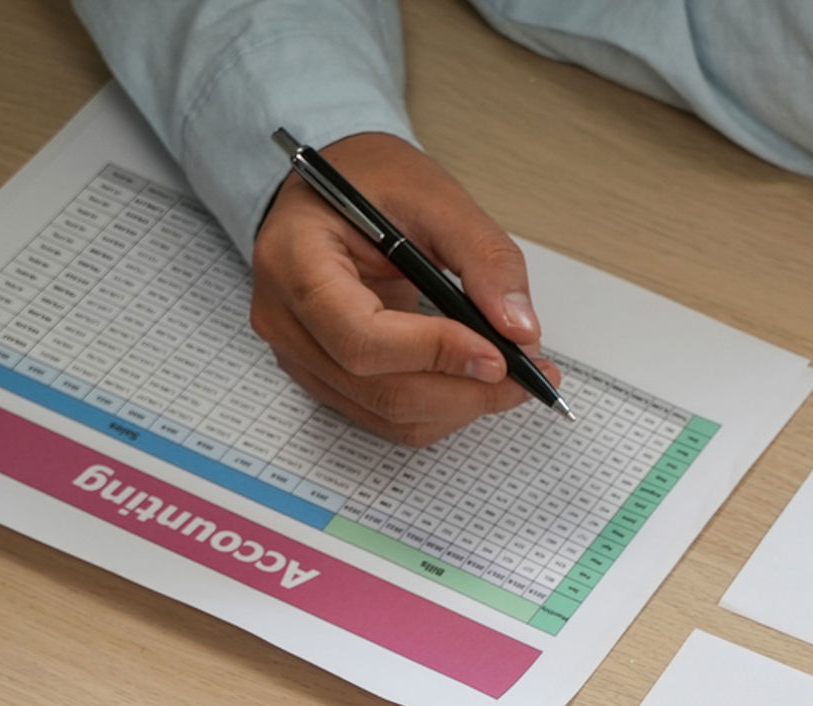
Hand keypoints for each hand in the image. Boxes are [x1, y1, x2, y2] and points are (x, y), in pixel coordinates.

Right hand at [251, 133, 544, 445]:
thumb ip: (484, 257)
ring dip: (458, 406)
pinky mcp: (323, 375)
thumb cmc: (370, 182)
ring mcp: (299, 354)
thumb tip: (520, 331)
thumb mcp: (434, 196)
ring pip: (387, 414)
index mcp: (295, 260)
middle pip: (378, 388)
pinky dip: (440, 408)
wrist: (331, 191)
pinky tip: (474, 381)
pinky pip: (386, 416)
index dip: (435, 353)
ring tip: (511, 378)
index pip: (360, 335)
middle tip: (528, 377)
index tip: (499, 355)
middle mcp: (284, 318)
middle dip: (464, 391)